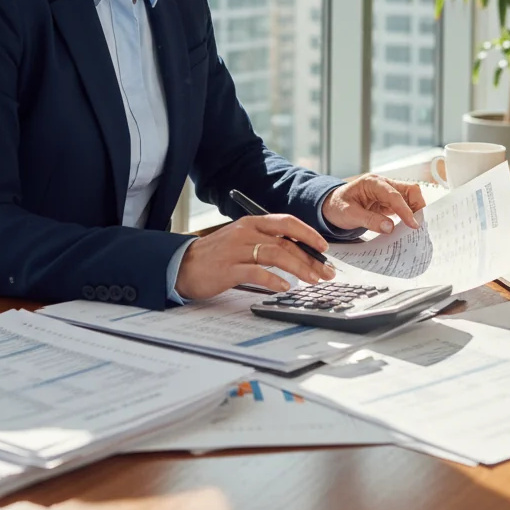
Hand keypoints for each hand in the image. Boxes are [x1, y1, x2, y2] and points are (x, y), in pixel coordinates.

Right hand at [174, 215, 335, 300]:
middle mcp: (246, 233)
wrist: (183, 265)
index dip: (308, 234)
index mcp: (251, 223)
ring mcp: (237, 250)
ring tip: (313, 280)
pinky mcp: (229, 269)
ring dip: (299, 268)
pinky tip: (285, 287)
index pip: (286, 222)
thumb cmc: (216, 255)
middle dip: (310, 258)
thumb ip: (265, 241)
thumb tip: (298, 252)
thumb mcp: (241, 240)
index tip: (324, 247)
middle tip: (326, 272)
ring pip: (276, 255)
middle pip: (286, 242)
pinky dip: (274, 280)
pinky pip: (257, 273)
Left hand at [321, 174, 424, 233]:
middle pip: (409, 189)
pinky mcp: (388, 201)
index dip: (405, 210)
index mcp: (372, 183)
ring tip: (415, 227)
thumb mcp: (349, 214)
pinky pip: (404, 205)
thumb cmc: (337, 207)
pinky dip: (408, 214)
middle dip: (417, 206)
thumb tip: (390, 228)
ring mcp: (386, 192)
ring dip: (415, 210)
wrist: (329, 206)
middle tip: (418, 225)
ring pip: (409, 197)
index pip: (394, 194)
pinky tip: (408, 227)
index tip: (413, 224)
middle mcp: (382, 184)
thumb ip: (369, 220)